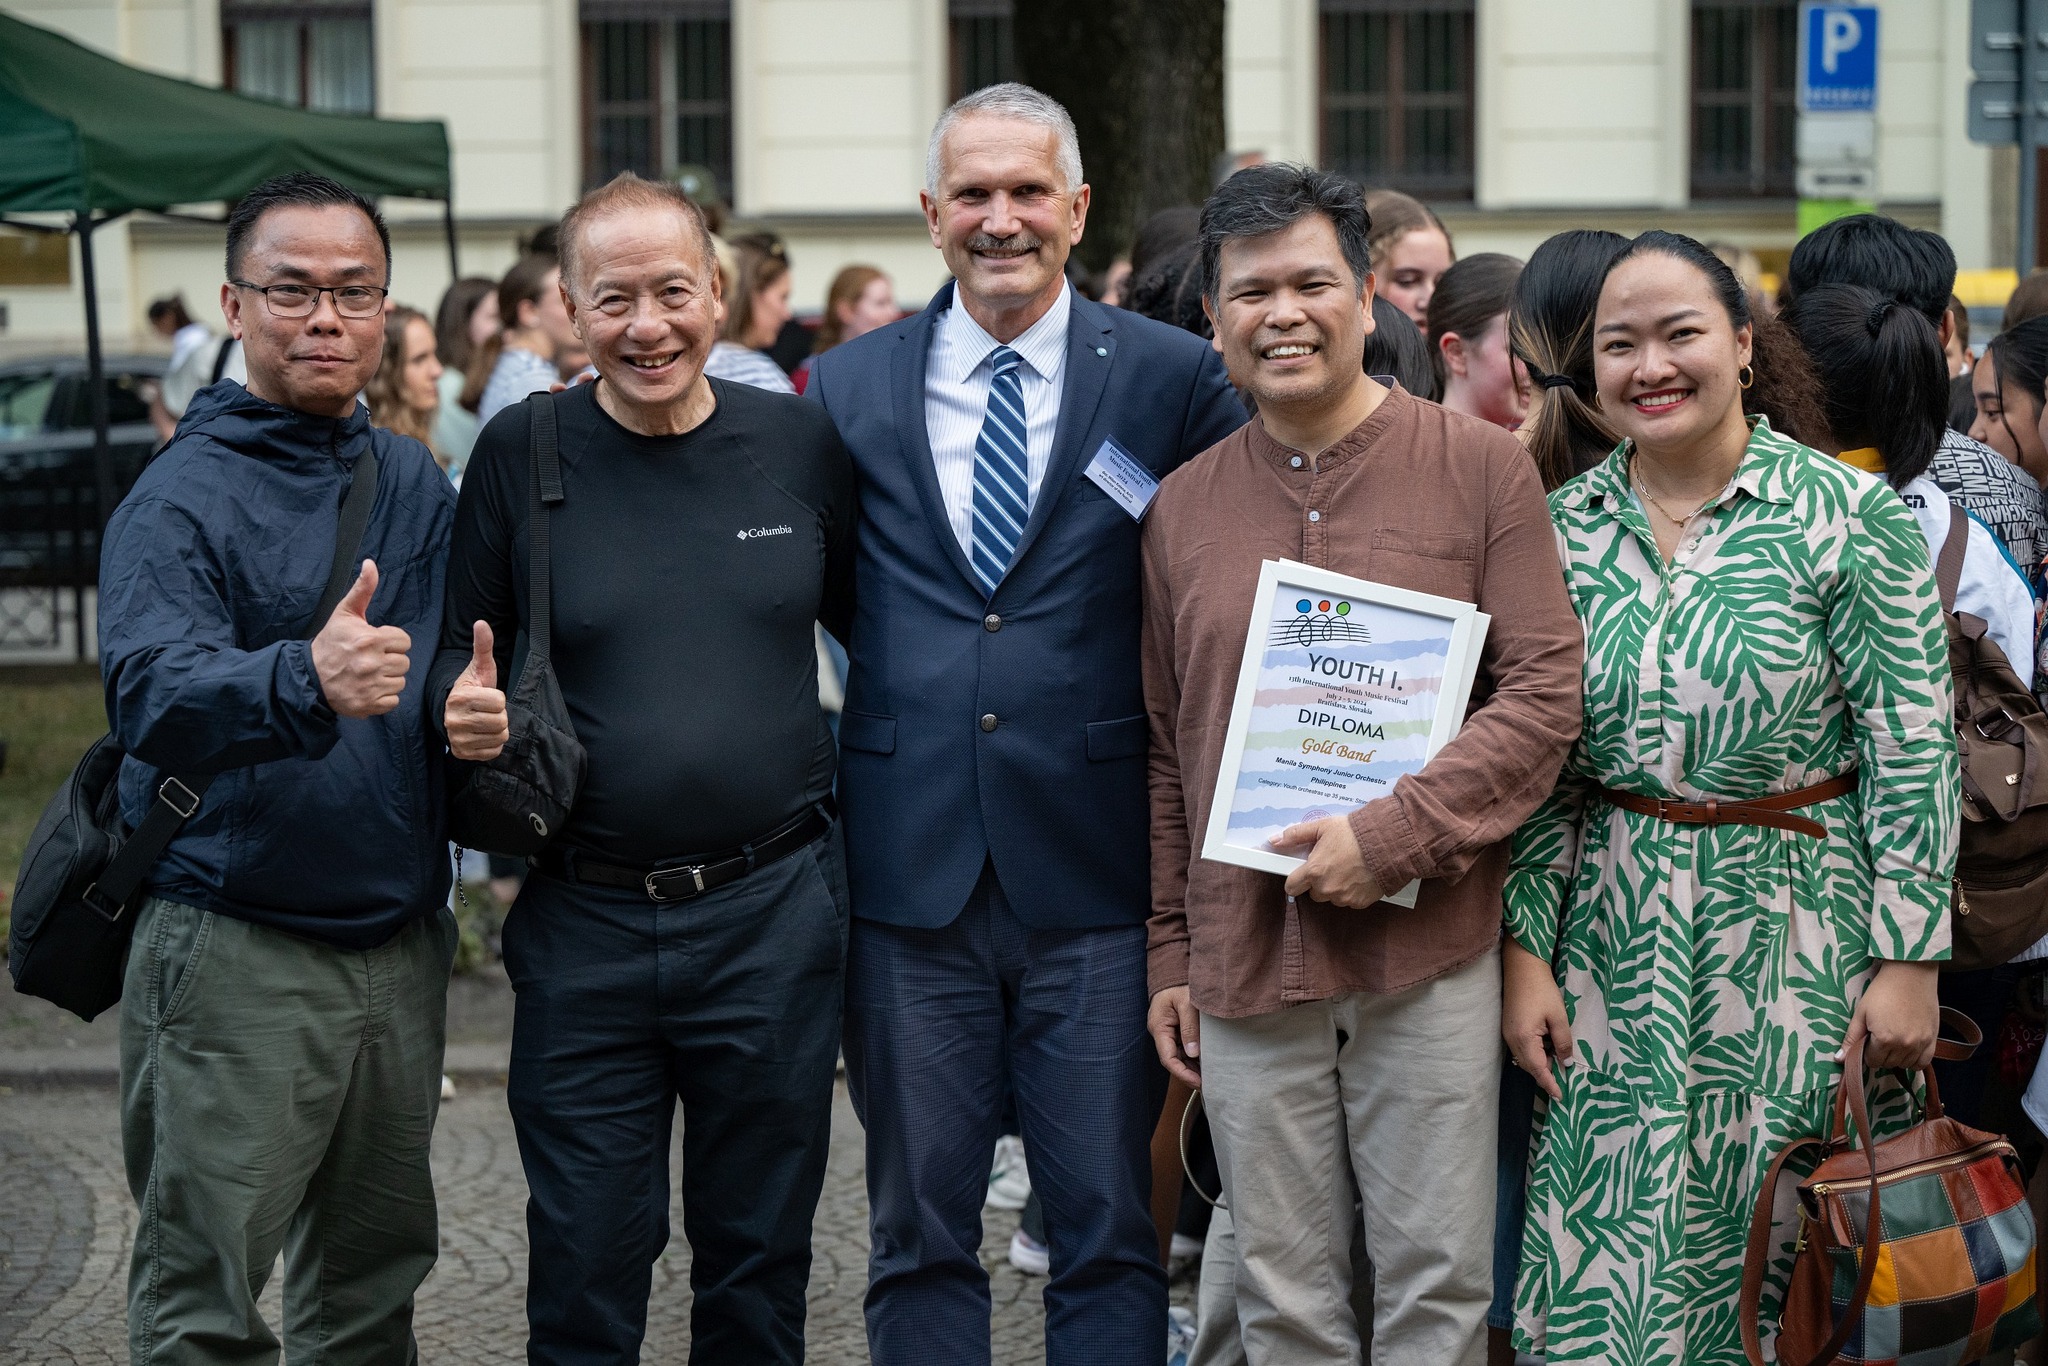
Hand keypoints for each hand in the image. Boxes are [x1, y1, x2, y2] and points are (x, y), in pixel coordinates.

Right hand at [309, 560, 411, 718]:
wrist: (308, 676)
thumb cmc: (330, 643)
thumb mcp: (345, 613)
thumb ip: (362, 589)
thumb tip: (371, 564)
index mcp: (370, 640)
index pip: (404, 641)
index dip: (391, 642)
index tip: (375, 643)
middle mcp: (372, 664)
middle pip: (404, 662)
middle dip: (390, 660)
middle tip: (370, 659)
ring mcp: (371, 686)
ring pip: (400, 682)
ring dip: (387, 679)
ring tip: (368, 673)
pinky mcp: (368, 705)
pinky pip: (393, 701)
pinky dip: (383, 697)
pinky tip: (368, 688)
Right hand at [444, 620, 508, 760]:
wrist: (456, 713)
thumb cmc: (473, 688)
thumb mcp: (480, 668)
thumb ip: (483, 647)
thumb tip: (481, 623)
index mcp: (459, 698)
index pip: (499, 702)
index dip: (498, 698)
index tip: (486, 696)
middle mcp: (454, 720)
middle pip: (501, 721)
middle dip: (499, 714)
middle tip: (487, 710)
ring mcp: (458, 739)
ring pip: (500, 736)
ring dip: (498, 729)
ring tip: (485, 721)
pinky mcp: (463, 754)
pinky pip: (494, 751)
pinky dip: (493, 743)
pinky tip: (483, 734)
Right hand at [1148, 986, 1201, 1087]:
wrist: (1174, 972)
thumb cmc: (1179, 984)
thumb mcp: (1187, 1003)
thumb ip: (1190, 1028)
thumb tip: (1193, 1053)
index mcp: (1159, 1027)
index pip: (1168, 1058)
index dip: (1182, 1073)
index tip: (1198, 1082)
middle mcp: (1160, 1033)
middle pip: (1173, 1060)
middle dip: (1189, 1074)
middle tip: (1208, 1085)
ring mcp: (1167, 1032)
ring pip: (1178, 1056)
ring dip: (1191, 1068)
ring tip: (1209, 1077)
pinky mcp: (1174, 1030)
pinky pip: (1182, 1048)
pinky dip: (1192, 1058)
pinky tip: (1205, 1063)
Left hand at [1273, 815, 1382, 907]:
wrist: (1387, 843)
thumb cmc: (1354, 833)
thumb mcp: (1322, 827)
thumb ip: (1296, 835)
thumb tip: (1275, 840)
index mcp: (1314, 871)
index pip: (1291, 887)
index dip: (1295, 880)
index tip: (1300, 874)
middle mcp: (1327, 888)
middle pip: (1313, 893)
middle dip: (1318, 882)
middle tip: (1330, 865)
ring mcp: (1344, 898)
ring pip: (1331, 897)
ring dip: (1335, 887)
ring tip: (1347, 868)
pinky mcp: (1360, 903)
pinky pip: (1348, 900)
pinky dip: (1351, 892)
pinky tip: (1358, 876)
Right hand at [1502, 938, 1573, 1099]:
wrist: (1521, 966)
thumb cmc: (1542, 990)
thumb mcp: (1559, 1017)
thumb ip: (1563, 1042)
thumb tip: (1565, 1063)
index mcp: (1524, 1039)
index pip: (1538, 1070)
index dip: (1550, 1084)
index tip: (1561, 1096)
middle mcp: (1511, 1040)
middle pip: (1529, 1067)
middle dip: (1545, 1074)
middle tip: (1564, 1074)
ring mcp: (1507, 1033)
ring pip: (1524, 1058)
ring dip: (1540, 1063)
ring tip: (1557, 1057)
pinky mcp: (1508, 1027)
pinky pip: (1521, 1048)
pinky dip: (1534, 1052)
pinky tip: (1546, 1045)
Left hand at [1842, 960, 1939, 1070]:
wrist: (1910, 975)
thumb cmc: (1882, 991)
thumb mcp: (1861, 1013)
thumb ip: (1851, 1038)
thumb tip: (1840, 1059)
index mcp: (1884, 1039)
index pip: (1872, 1061)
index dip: (1866, 1052)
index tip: (1867, 1040)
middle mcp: (1905, 1045)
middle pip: (1888, 1064)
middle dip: (1880, 1054)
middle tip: (1879, 1037)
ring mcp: (1921, 1043)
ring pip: (1905, 1065)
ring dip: (1896, 1057)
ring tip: (1893, 1039)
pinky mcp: (1933, 1039)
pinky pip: (1923, 1062)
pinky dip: (1914, 1060)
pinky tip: (1907, 1048)